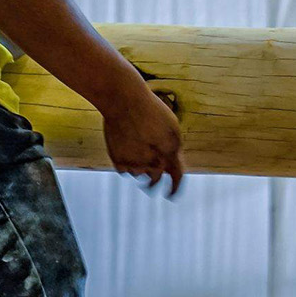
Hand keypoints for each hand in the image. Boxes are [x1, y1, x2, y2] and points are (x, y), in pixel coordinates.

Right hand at [99, 80, 185, 197]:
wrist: (124, 101)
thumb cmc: (150, 111)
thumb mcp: (171, 126)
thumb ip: (173, 148)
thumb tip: (170, 165)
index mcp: (171, 152)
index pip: (176, 177)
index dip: (174, 189)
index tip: (170, 195)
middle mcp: (154, 162)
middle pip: (155, 177)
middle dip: (155, 176)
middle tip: (151, 171)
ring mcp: (135, 163)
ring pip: (139, 174)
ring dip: (140, 167)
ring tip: (136, 146)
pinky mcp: (119, 161)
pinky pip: (125, 170)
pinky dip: (127, 163)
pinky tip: (126, 148)